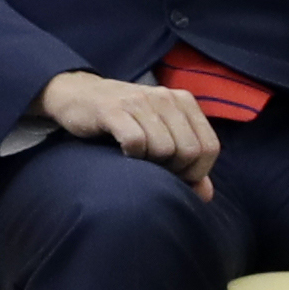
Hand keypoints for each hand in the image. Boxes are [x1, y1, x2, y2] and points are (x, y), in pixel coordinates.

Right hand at [39, 66, 219, 194]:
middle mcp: (166, 98)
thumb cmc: (125, 120)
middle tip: (154, 169)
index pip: (210, 147)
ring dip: (151, 164)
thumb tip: (205, 195)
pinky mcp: (113, 109)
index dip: (197, 172)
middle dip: (174, 171)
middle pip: (189, 151)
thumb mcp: (160, 135)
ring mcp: (140, 102)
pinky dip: (131, 156)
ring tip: (138, 159)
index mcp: (184, 102)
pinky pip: (136, 142)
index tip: (177, 176)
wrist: (79, 95)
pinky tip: (123, 153)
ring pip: (164, 149)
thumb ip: (186, 163)